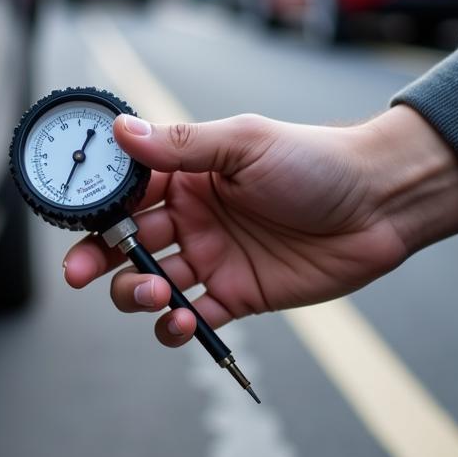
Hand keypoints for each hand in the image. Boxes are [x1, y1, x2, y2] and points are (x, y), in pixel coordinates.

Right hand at [63, 107, 457, 346]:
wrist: (380, 202)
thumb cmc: (315, 160)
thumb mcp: (244, 143)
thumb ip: (181, 145)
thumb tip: (122, 129)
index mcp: (187, 178)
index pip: (125, 195)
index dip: (95, 212)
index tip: (77, 225)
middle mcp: (192, 219)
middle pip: (126, 244)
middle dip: (98, 260)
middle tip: (81, 273)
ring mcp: (212, 259)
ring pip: (152, 285)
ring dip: (138, 294)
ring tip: (157, 293)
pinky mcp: (237, 295)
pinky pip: (192, 317)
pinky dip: (176, 327)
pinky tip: (182, 320)